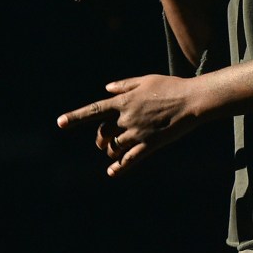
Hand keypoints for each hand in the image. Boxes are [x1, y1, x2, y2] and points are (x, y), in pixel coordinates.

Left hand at [56, 74, 199, 176]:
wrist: (192, 101)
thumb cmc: (170, 87)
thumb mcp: (145, 80)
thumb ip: (123, 85)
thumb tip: (106, 88)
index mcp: (124, 101)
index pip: (94, 110)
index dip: (76, 117)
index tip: (60, 123)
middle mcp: (127, 118)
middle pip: (103, 133)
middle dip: (100, 139)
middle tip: (102, 143)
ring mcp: (138, 133)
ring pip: (115, 148)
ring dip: (111, 151)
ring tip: (113, 152)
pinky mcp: (150, 144)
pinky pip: (130, 159)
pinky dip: (119, 167)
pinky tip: (112, 172)